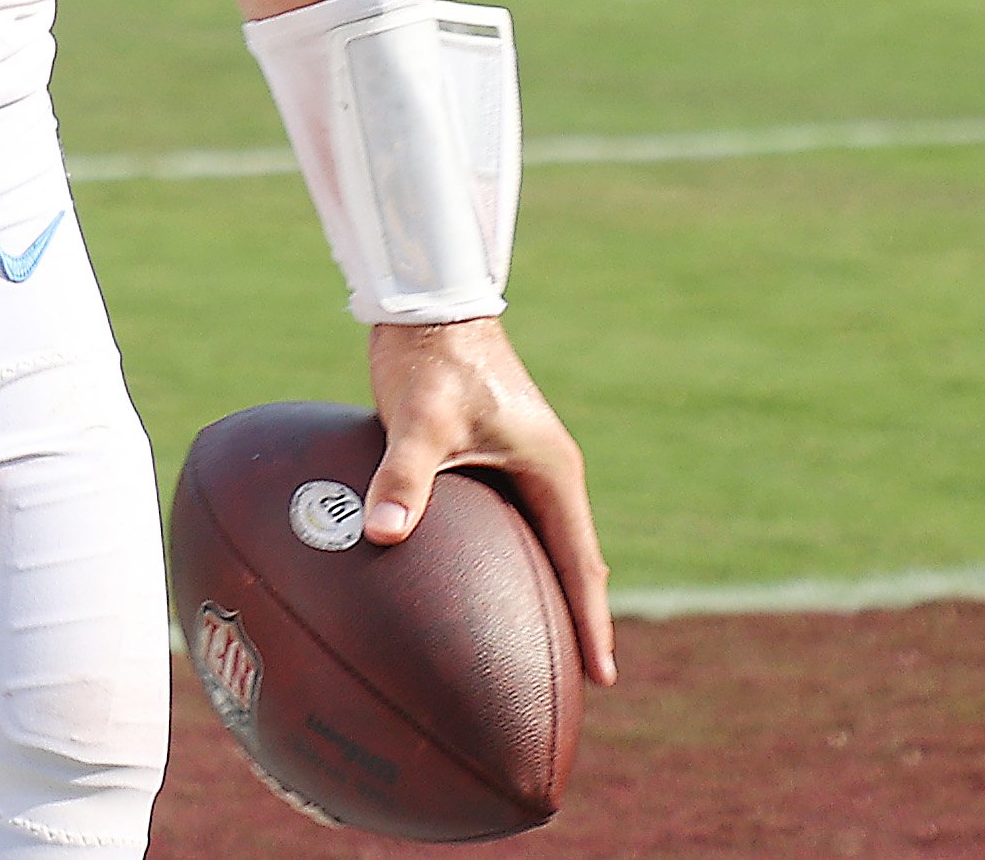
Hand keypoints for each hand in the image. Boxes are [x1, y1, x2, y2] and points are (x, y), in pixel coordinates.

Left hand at [363, 316, 615, 685]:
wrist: (426, 302)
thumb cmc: (431, 357)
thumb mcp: (420, 419)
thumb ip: (403, 475)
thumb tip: (381, 534)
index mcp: (551, 471)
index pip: (581, 563)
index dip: (593, 622)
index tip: (603, 678)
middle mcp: (546, 470)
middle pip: (571, 561)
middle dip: (576, 619)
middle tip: (576, 682)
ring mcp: (521, 462)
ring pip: (542, 542)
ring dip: (545, 590)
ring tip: (536, 647)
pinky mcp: (491, 454)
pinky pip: (509, 523)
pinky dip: (506, 560)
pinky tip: (474, 586)